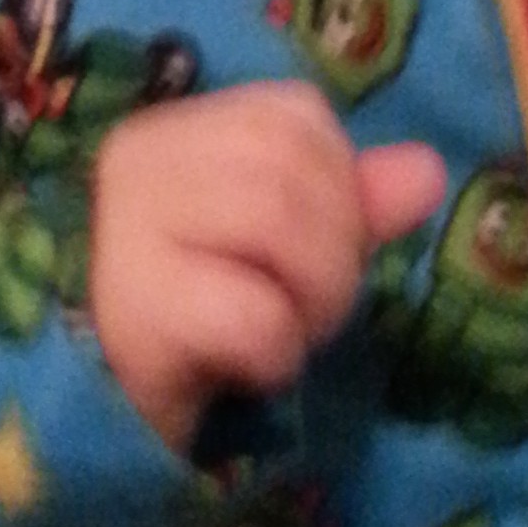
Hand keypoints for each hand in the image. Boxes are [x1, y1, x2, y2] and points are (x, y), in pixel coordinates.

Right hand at [90, 83, 445, 453]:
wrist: (101, 413)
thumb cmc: (194, 321)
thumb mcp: (279, 251)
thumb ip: (350, 203)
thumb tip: (426, 171)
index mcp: (175, 131)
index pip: (295, 114)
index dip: (338, 183)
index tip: (312, 248)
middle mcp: (141, 161)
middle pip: (292, 166)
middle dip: (335, 251)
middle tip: (307, 310)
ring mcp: (126, 230)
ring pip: (276, 219)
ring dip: (314, 300)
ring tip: (284, 335)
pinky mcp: (132, 311)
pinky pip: (253, 315)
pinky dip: (278, 352)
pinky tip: (248, 369)